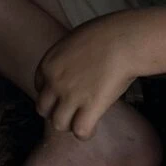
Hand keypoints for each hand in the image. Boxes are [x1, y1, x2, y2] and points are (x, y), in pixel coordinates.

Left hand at [34, 16, 144, 136]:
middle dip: (57, 111)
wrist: (125, 39)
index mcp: (48, 63)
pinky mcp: (90, 107)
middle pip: (43, 109)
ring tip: (85, 119)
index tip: (66, 94)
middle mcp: (54, 82)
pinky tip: (94, 125)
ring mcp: (71, 96)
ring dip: (71, 124)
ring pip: (59, 124)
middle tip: (74, 109)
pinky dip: (86, 132)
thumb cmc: (109, 33)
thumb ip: (69, 58)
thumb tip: (77, 66)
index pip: (40, 88)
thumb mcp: (76, 40)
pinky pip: (80, 131)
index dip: (53, 94)